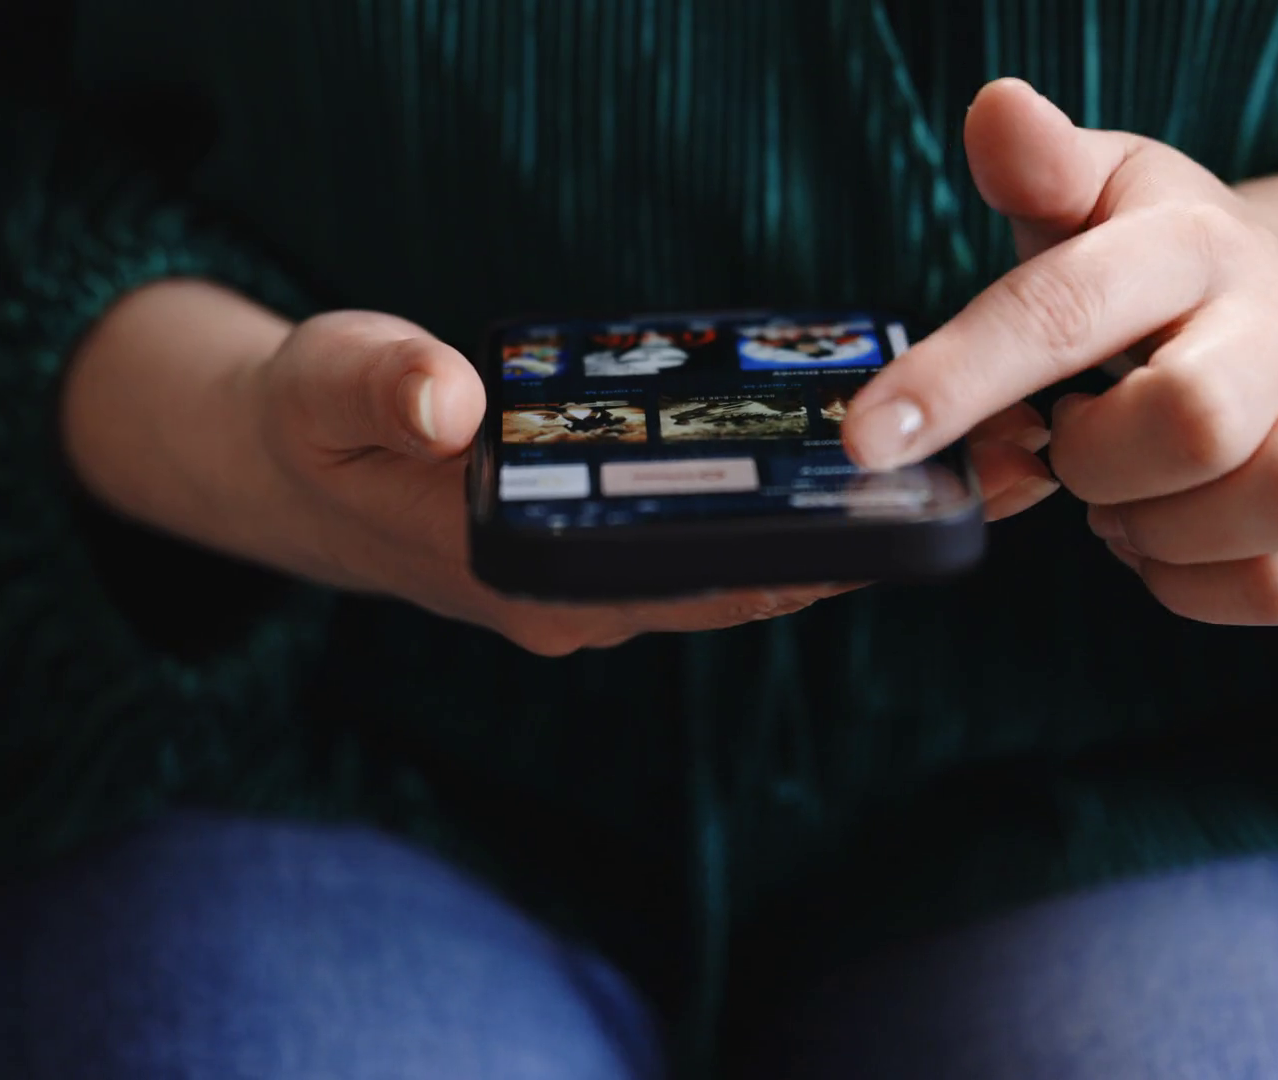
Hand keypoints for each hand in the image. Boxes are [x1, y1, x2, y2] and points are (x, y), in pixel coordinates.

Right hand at [67, 285, 1054, 656]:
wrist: (282, 467)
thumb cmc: (307, 425)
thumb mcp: (322, 386)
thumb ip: (380, 388)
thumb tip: (447, 398)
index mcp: (526, 576)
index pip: (691, 582)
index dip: (805, 560)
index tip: (912, 526)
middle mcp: (578, 602)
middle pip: (745, 579)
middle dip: (867, 545)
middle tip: (996, 478)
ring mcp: (594, 585)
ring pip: (742, 565)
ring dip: (847, 529)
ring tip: (969, 468)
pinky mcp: (601, 553)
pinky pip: (714, 542)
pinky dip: (787, 511)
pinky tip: (861, 461)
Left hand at [842, 79, 1277, 625]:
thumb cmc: (1154, 266)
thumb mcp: (1094, 196)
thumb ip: (1036, 167)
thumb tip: (995, 109)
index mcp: (1193, 242)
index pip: (1068, 308)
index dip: (959, 378)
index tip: (870, 439)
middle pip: (1194, 420)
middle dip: (1096, 460)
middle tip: (1071, 440)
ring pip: (1277, 502)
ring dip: (1159, 529)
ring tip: (1119, 497)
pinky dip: (1193, 586)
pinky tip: (1159, 542)